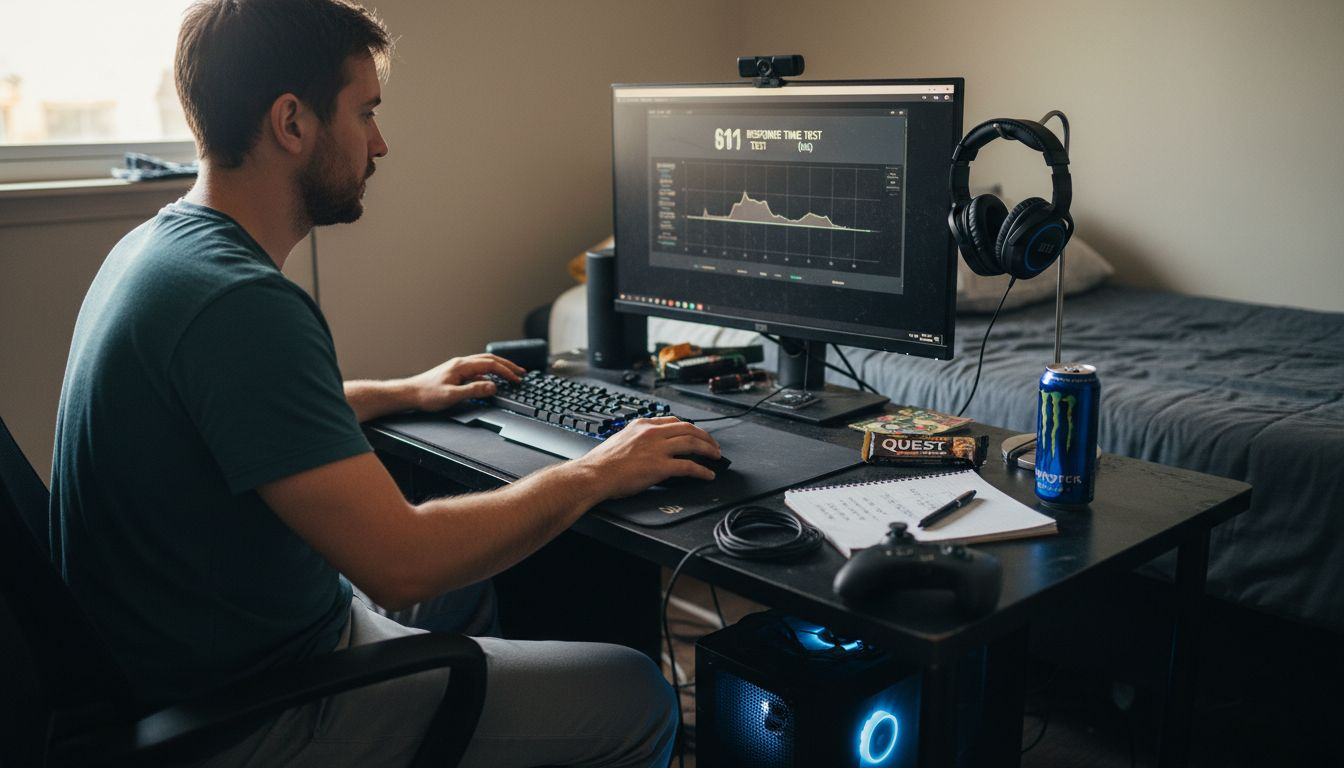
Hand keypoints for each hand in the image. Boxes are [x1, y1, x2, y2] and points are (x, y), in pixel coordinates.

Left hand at [405, 354, 524, 412]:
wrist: (409, 393)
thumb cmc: (427, 394)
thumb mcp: (452, 395)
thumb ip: (474, 391)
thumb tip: (492, 386)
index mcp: (462, 366)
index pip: (490, 364)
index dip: (506, 371)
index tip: (517, 379)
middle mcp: (461, 363)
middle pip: (490, 359)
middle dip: (507, 365)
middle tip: (521, 372)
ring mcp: (458, 368)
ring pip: (484, 363)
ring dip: (499, 367)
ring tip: (511, 373)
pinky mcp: (455, 374)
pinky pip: (477, 370)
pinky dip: (489, 373)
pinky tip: (492, 381)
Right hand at [574, 416, 720, 499]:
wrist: (593, 474)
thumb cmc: (601, 463)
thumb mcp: (620, 439)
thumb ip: (636, 439)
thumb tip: (645, 447)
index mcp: (642, 425)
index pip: (673, 421)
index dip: (689, 427)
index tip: (696, 433)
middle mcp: (651, 433)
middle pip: (688, 429)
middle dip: (705, 436)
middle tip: (713, 445)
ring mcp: (657, 449)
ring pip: (692, 443)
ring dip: (708, 450)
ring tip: (716, 457)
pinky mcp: (660, 467)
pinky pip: (688, 466)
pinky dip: (702, 470)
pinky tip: (708, 475)